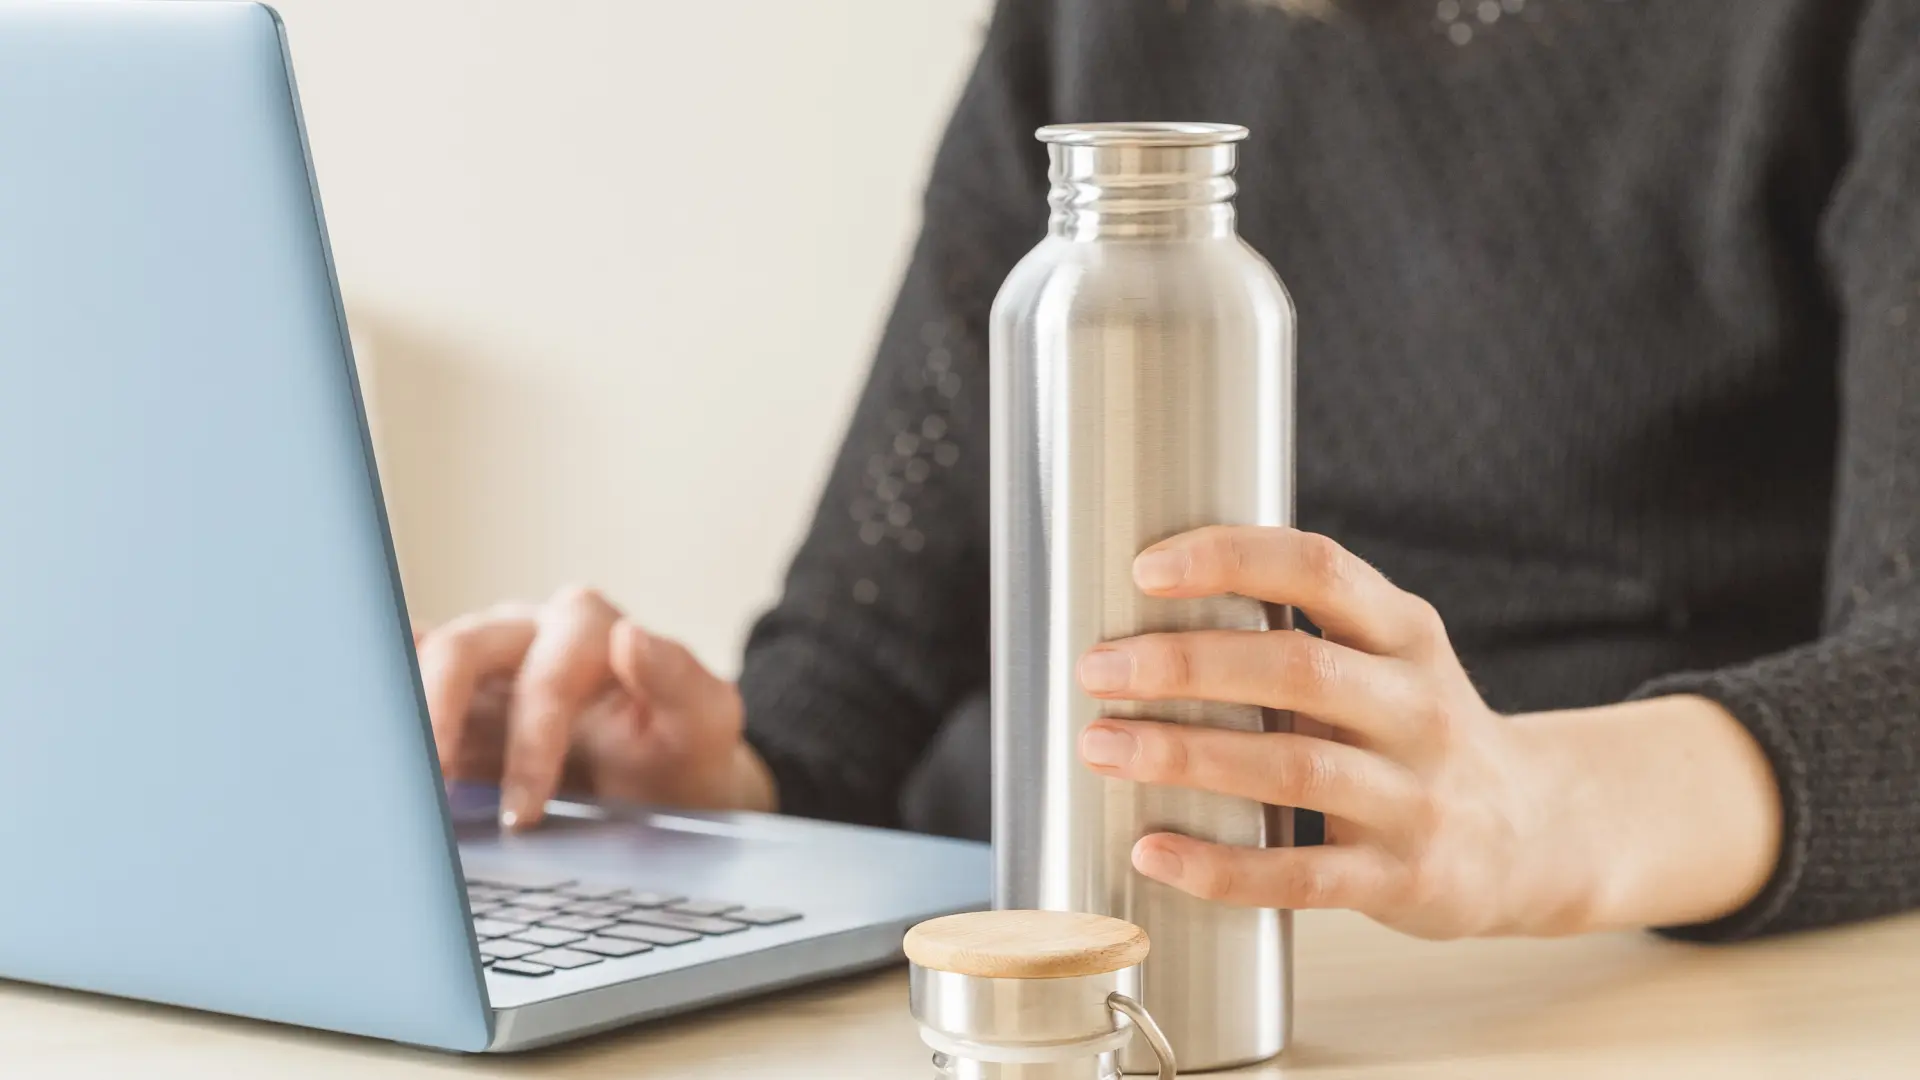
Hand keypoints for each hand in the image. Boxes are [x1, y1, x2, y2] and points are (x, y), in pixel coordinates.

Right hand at [414, 586, 775, 829]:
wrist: (670, 786)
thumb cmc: (683, 753)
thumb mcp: (706, 725)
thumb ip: (684, 681)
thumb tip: (633, 635)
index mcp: (588, 629)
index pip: (545, 674)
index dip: (531, 743)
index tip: (523, 812)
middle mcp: (528, 632)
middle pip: (464, 650)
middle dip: (442, 718)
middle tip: (437, 792)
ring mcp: (486, 662)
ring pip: (425, 664)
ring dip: (408, 719)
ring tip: (403, 781)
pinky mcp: (454, 697)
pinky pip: (409, 684)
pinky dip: (389, 708)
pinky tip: (373, 742)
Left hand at [1074, 526, 1594, 939]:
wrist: (1537, 835)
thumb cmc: (1418, 736)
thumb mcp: (1390, 661)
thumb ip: (1299, 634)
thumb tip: (1147, 613)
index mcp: (1407, 633)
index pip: (1320, 568)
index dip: (1231, 559)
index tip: (1145, 568)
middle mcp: (1419, 708)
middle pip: (1296, 668)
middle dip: (1184, 663)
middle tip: (1098, 666)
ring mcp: (1416, 797)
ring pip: (1292, 768)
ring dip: (1184, 756)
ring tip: (1102, 747)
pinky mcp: (1403, 878)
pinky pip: (1301, 875)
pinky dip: (1218, 866)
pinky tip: (1152, 849)